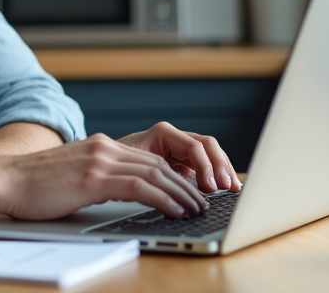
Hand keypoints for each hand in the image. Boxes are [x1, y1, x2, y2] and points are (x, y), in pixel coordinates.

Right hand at [0, 133, 208, 220]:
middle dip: (185, 185)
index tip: (190, 193)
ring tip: (195, 210)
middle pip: (158, 164)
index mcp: (100, 146)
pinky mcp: (92, 177)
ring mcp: (98, 160)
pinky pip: (138, 187)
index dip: (174, 177)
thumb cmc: (33, 186)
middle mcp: (104, 147)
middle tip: (201, 204)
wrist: (4, 180)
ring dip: (180, 193)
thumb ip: (98, 178)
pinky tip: (173, 210)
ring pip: (154, 174)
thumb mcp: (73, 176)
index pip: (149, 159)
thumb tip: (120, 195)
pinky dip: (162, 198)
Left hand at [117, 122, 240, 193]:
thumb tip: (170, 194)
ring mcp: (178, 150)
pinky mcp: (180, 163)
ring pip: (209, 154)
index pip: (194, 146)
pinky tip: (222, 189)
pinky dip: (215, 175)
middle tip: (226, 188)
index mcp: (162, 134)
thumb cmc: (109, 166)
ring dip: (222, 170)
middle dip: (220, 166)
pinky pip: (203, 165)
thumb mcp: (127, 171)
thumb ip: (150, 177)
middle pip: (207, 146)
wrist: (98, 167)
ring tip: (231, 189)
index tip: (209, 187)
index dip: (205, 167)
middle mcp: (172, 139)